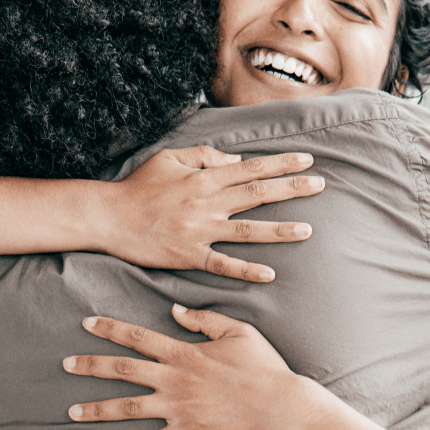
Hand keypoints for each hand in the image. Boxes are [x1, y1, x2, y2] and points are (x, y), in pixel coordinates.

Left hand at [62, 307, 299, 429]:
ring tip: (71, 411)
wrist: (279, 404)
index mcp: (184, 352)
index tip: (87, 323)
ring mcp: (178, 408)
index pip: (139, 337)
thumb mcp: (238, 330)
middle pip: (123, 370)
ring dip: (98, 409)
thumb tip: (174, 310)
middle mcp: (174, 379)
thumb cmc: (262, 365)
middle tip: (65, 363)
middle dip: (91, 366)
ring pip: (128, 408)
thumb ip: (204, 318)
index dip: (111, 329)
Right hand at [96, 146, 324, 281]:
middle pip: (257, 194)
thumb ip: (205, 155)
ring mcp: (200, 230)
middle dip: (292, 188)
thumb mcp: (171, 157)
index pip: (252, 168)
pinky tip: (269, 273)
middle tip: (320, 185)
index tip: (307, 161)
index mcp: (205, 178)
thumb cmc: (140, 186)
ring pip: (247, 230)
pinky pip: (222, 263)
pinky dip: (245, 269)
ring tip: (307, 231)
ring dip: (279, 230)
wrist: (109, 217)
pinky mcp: (189, 255)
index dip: (282, 164)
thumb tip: (236, 160)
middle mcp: (207, 202)